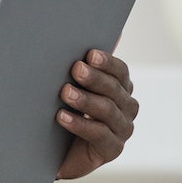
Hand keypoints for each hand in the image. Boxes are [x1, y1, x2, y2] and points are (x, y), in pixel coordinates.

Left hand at [55, 49, 137, 180]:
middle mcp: (126, 108)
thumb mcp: (73, 85)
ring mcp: (122, 129)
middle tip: (75, 69)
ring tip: (65, 92)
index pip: (120, 72)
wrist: (55, 150)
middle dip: (95, 78)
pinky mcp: (112, 149)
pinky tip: (62, 117)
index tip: (89, 54)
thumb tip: (102, 32)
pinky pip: (99, 135)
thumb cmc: (65, 109)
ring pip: (108, 111)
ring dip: (85, 100)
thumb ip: (84, 64)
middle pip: (115, 89)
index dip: (107, 62)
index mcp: (120, 87)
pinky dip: (80, 124)